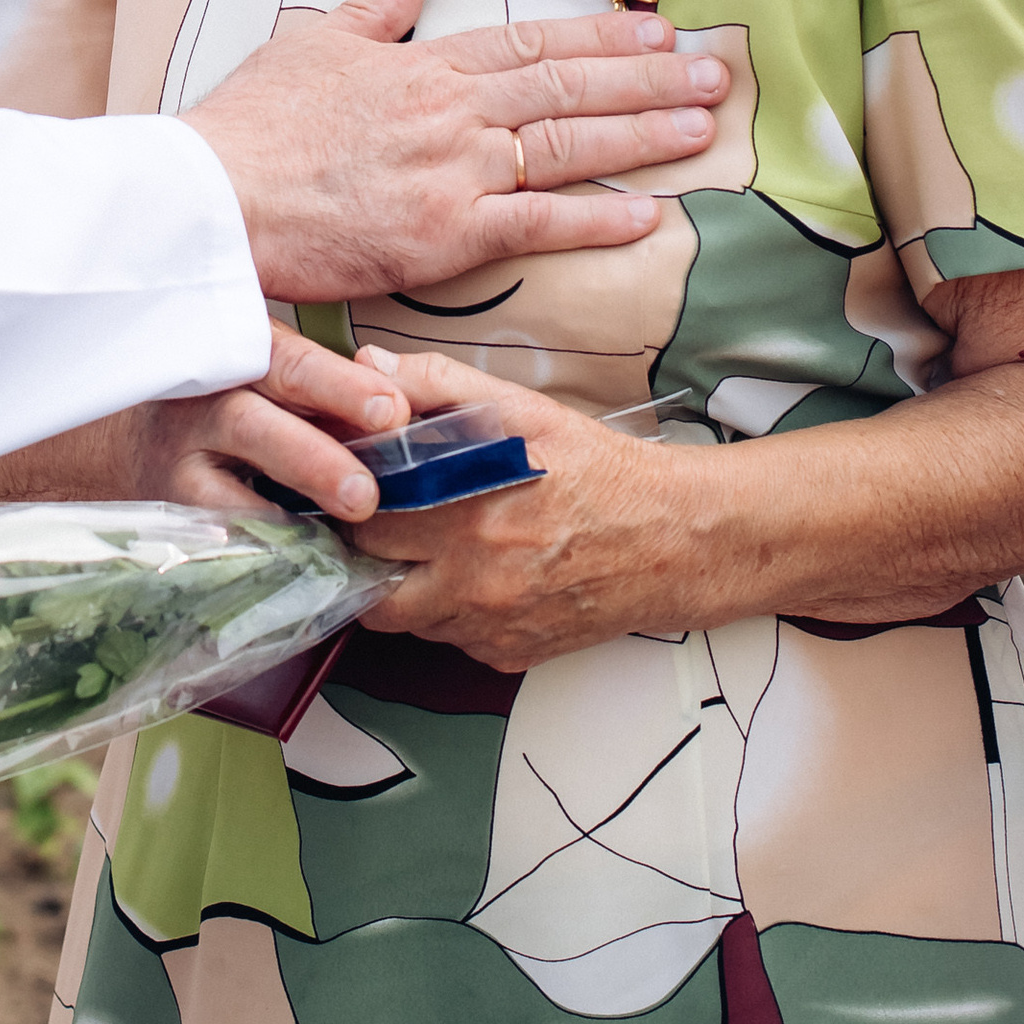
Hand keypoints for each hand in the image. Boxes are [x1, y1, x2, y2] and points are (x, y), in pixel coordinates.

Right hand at [118, 335, 484, 523]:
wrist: (134, 443)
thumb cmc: (236, 404)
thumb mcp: (273, 377)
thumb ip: (329, 388)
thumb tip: (412, 408)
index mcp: (239, 357)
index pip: (288, 365)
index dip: (340, 386)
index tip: (392, 410)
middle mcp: (203, 402)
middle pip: (253, 423)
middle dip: (313, 458)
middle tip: (366, 492)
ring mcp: (181, 461)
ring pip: (228, 491)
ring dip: (285, 519)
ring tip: (337, 538)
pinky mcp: (175, 514)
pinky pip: (218, 537)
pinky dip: (262, 551)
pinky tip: (303, 565)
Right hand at [188, 0, 725, 310]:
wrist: (213, 197)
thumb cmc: (249, 126)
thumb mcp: (309, 44)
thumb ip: (373, 9)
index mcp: (423, 65)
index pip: (531, 42)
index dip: (601, 35)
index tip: (655, 29)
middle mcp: (453, 112)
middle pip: (568, 87)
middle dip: (648, 78)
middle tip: (713, 72)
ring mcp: (455, 172)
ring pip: (568, 146)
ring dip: (642, 134)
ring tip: (702, 126)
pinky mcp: (445, 235)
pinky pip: (537, 225)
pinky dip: (594, 218)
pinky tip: (646, 213)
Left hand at [352, 361, 704, 669]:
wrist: (672, 540)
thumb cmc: (597, 471)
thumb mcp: (523, 410)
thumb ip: (440, 385)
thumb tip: (370, 367)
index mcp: (466, 519)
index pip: (364, 526)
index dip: (351, 507)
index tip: (353, 490)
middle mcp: (473, 585)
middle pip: (373, 588)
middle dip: (367, 555)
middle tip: (380, 523)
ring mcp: (490, 629)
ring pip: (409, 621)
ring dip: (405, 588)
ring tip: (426, 548)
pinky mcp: (509, 655)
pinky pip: (452, 641)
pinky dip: (449, 613)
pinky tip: (472, 576)